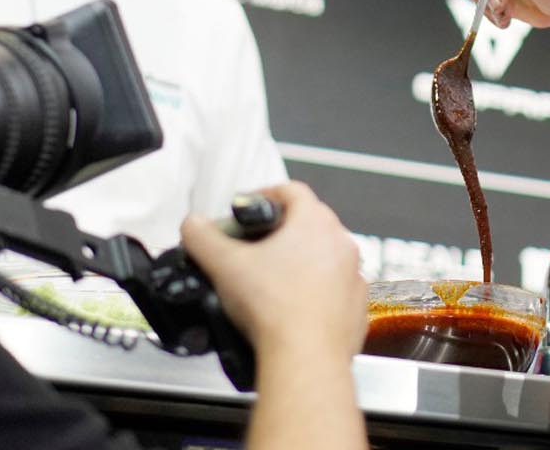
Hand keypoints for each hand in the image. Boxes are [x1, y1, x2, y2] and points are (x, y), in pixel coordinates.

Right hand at [181, 181, 365, 361]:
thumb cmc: (275, 309)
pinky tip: (292, 309)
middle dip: (281, 232)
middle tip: (254, 248)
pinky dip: (316, 294)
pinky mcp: (357, 307)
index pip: (292, 191)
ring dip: (301, 264)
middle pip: (310, 224)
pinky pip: (336, 291)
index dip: (265, 194)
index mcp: (315, 223)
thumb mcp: (224, 265)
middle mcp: (342, 244)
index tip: (249, 208)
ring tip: (271, 281)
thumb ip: (203, 238)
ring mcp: (354, 276)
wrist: (305, 358)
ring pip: (325, 259)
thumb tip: (193, 225)